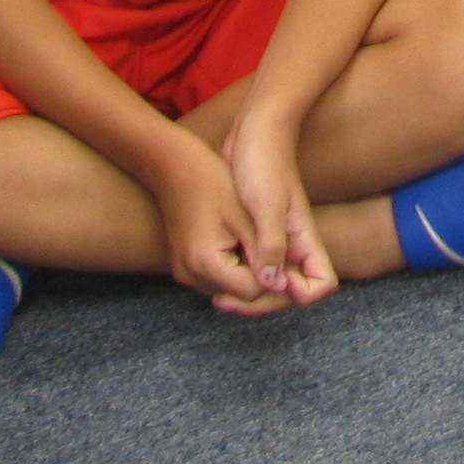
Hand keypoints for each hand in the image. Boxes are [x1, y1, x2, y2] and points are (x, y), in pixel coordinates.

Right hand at [142, 127, 273, 313]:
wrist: (174, 167)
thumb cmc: (213, 183)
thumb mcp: (246, 216)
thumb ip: (264, 252)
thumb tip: (281, 285)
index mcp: (205, 262)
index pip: (251, 292)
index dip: (273, 279)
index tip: (289, 262)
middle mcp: (189, 275)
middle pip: (237, 296)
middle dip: (261, 280)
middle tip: (281, 256)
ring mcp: (183, 273)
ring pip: (227, 290)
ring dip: (246, 276)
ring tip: (260, 248)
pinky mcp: (183, 267)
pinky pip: (214, 280)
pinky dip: (231, 270)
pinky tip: (242, 247)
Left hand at [219, 113, 336, 315]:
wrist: (253, 130)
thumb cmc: (262, 163)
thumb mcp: (266, 205)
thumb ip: (271, 245)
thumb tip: (272, 285)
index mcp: (304, 238)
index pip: (322, 283)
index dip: (302, 294)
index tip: (273, 286)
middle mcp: (293, 243)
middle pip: (291, 292)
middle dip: (263, 303)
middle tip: (226, 301)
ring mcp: (275, 239)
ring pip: (271, 282)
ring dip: (249, 294)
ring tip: (217, 295)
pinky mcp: (256, 232)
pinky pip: (254, 266)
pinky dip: (239, 277)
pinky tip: (216, 276)